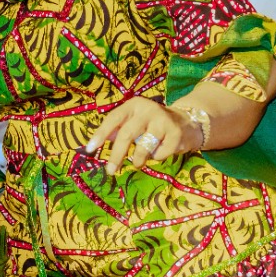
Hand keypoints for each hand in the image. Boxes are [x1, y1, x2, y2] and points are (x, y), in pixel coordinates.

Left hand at [82, 97, 202, 172]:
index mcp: (133, 105)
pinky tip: (160, 150)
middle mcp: (147, 109)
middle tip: (111, 171)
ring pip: (143, 148)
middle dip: (117, 155)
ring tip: (138, 162)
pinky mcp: (176, 134)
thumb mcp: (134, 121)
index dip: (101, 134)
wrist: (186, 122)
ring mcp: (163, 120)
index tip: (89, 149)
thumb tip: (95, 144)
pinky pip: (159, 154)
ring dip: (139, 160)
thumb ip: (117, 130)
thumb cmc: (152, 124)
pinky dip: (156, 158)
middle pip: (127, 135)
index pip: (113, 119)